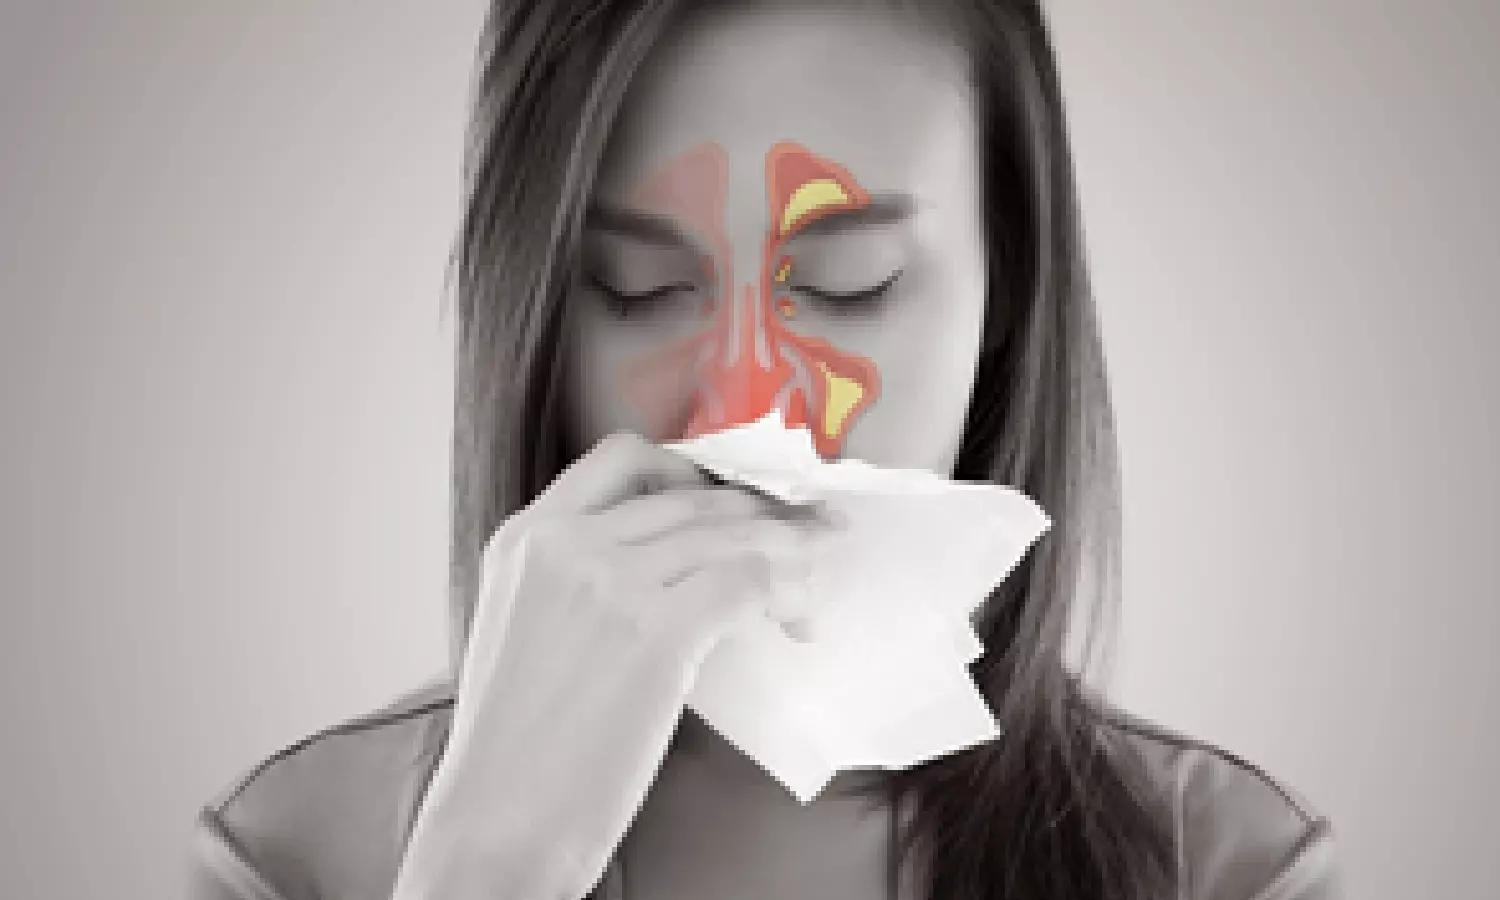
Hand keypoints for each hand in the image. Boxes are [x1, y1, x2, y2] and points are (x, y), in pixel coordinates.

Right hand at [392, 431, 839, 899]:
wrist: (498, 820)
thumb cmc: (519, 747)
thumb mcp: (525, 627)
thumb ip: (579, 579)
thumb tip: (676, 565)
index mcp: (525, 537)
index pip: (621, 460)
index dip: (691, 472)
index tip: (732, 500)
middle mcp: (565, 543)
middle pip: (691, 498)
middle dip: (760, 513)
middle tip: (807, 533)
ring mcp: (610, 581)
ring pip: (730, 533)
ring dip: (789, 551)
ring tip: (819, 574)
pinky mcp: (655, 631)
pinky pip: (746, 582)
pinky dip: (785, 593)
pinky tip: (798, 619)